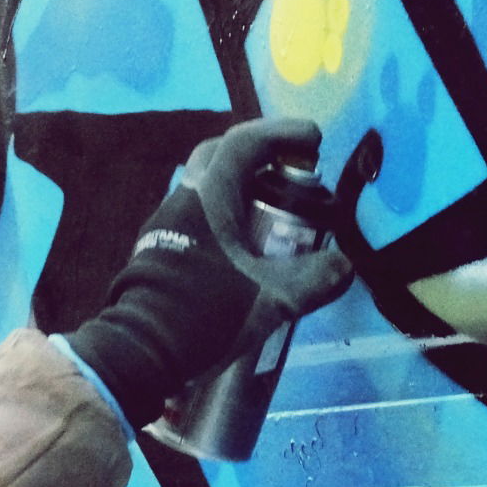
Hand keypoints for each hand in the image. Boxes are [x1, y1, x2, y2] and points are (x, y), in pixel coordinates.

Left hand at [64, 117, 353, 426]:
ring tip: (277, 210)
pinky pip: (200, 215)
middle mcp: (184, 200)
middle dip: (260, 155)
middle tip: (293, 171)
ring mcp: (168, 224)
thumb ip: (313, 281)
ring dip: (243, 188)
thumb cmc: (203, 314)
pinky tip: (248, 245)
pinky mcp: (162, 250)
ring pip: (208, 187)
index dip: (283, 134)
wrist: (142, 353)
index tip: (315, 141)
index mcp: (208, 197)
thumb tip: (345, 266)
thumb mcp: (270, 300)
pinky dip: (229, 216)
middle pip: (221, 156)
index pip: (245, 143)